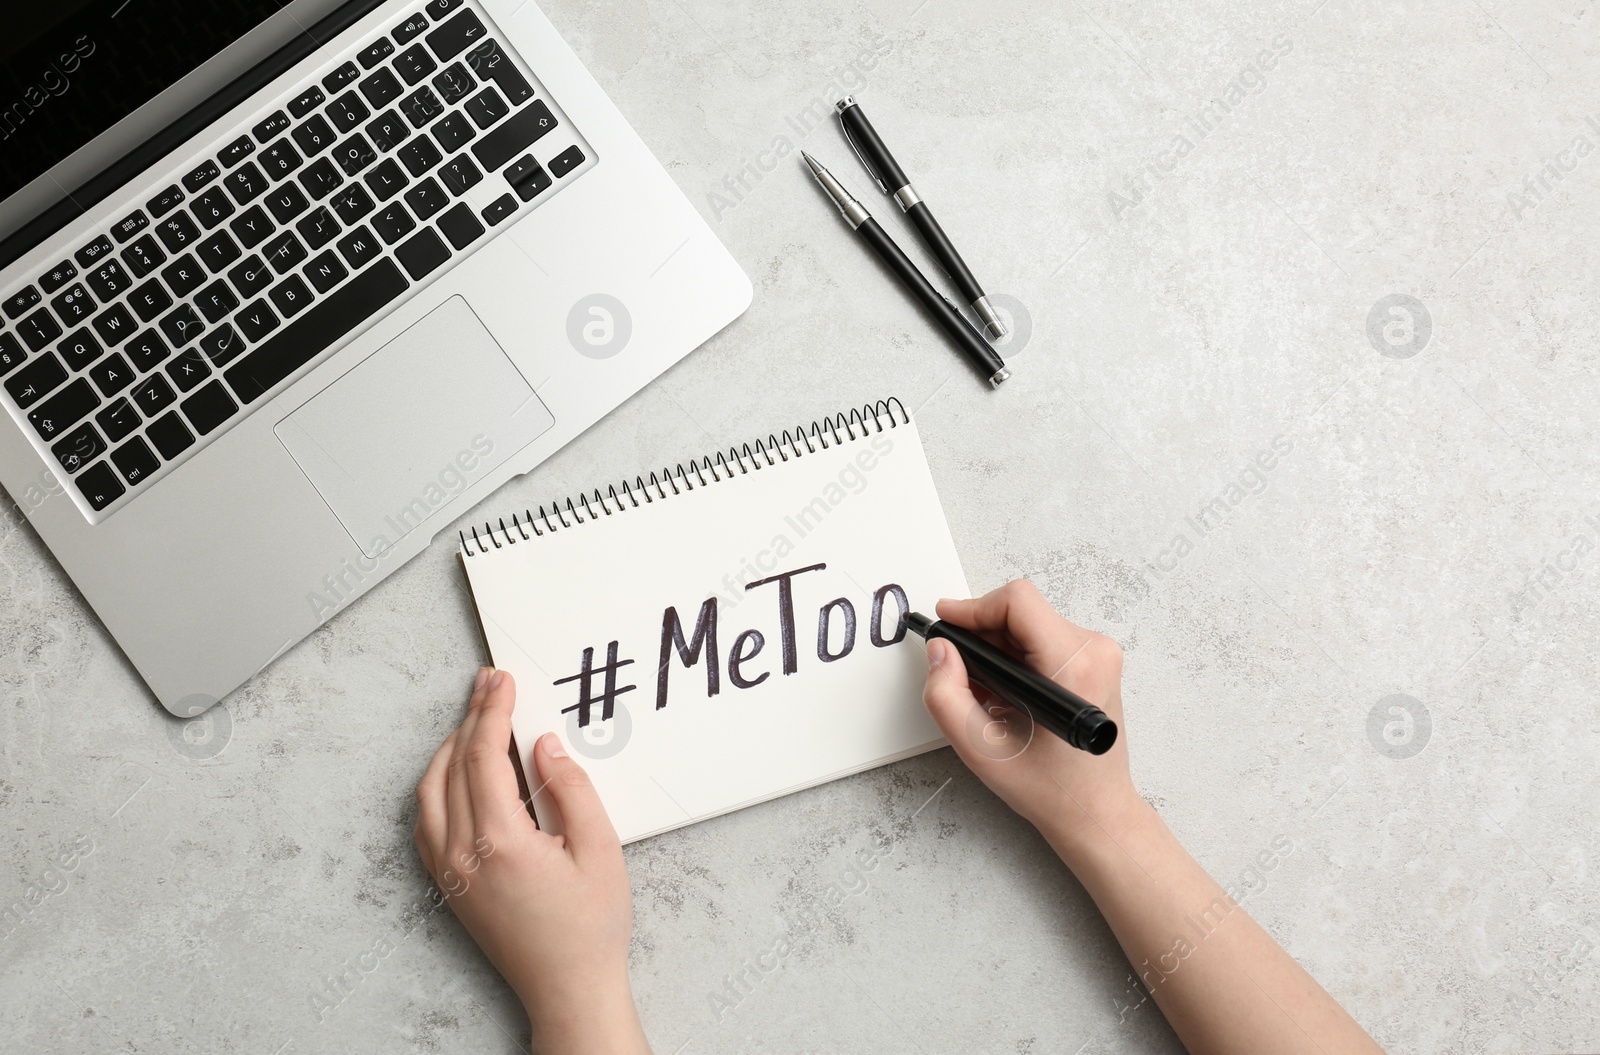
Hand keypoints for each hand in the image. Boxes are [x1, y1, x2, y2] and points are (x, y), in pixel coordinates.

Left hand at [414, 668, 651, 1054]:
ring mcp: (451, 872)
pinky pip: (426, 822)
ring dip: (449, 748)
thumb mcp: (600, 850)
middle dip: (471, 718)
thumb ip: (572, 791)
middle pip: (452, 766)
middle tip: (489, 685)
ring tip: (476, 720)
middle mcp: (464, 855)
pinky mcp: (450, 886)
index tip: (501, 682)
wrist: (568, 989)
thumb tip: (544, 747)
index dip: (492, 712)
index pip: (483, 757)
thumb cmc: (590, 929)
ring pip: (429, 792)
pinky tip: (457, 773)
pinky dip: (437, 785)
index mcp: (500, 842)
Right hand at [920, 580, 1144, 855]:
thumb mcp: (980, 748)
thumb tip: (940, 650)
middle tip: (960, 669)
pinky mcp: (1097, 660)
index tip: (946, 622)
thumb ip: (946, 695)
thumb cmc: (1050, 788)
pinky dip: (1017, 654)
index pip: (1017, 602)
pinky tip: (1006, 689)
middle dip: (982, 632)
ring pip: (1030, 621)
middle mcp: (1094, 652)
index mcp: (1072, 667)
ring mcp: (1101, 654)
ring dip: (998, 646)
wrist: (1095, 810)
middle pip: (1022, 610)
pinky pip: (1044, 634)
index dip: (973, 608)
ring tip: (986, 688)